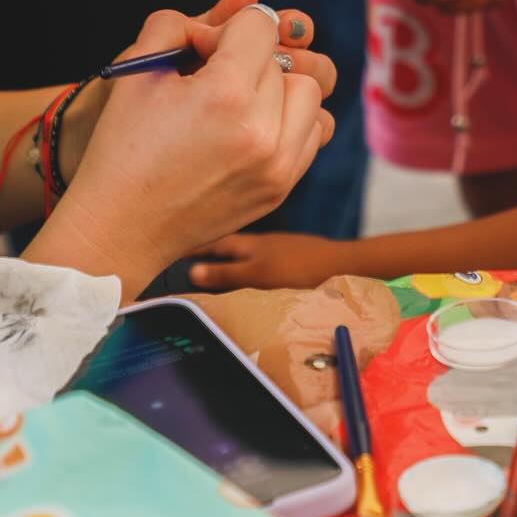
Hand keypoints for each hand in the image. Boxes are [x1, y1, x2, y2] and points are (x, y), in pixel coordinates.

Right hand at [58, 0, 335, 180]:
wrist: (120, 226)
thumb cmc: (122, 143)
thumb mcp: (138, 69)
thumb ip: (180, 20)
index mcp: (223, 96)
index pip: (259, 25)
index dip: (225, 29)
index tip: (199, 50)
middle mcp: (260, 132)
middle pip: (284, 60)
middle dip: (248, 59)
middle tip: (209, 79)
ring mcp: (277, 166)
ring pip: (310, 93)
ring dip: (279, 87)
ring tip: (238, 102)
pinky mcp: (282, 188)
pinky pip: (314, 132)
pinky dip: (291, 120)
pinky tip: (252, 126)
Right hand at [186, 231, 354, 290]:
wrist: (344, 266)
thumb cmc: (301, 270)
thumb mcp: (259, 276)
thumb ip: (227, 274)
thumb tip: (191, 271)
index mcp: (249, 243)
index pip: (213, 242)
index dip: (193, 244)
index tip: (171, 242)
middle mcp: (261, 241)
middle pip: (228, 243)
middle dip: (207, 247)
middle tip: (186, 251)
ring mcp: (278, 246)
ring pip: (245, 249)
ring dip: (228, 254)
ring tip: (213, 262)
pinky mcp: (292, 255)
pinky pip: (260, 256)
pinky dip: (248, 261)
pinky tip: (251, 270)